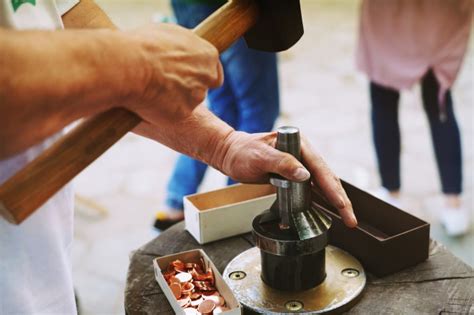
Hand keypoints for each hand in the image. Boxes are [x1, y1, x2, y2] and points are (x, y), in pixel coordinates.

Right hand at [123, 24, 222, 123]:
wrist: (128, 66)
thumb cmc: (143, 45)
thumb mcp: (169, 35)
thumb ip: (182, 47)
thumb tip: (181, 50)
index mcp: (208, 55)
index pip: (214, 71)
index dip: (198, 73)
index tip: (185, 74)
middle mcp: (207, 77)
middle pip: (202, 87)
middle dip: (188, 87)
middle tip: (167, 84)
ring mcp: (196, 97)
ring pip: (188, 102)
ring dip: (174, 99)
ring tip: (151, 90)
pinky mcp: (182, 114)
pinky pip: (174, 114)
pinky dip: (163, 111)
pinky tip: (147, 102)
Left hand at [217, 131, 357, 227]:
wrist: (230, 153)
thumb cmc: (242, 152)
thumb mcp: (260, 157)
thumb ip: (282, 163)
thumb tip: (305, 175)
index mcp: (299, 144)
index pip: (321, 168)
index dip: (332, 188)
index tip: (341, 204)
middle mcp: (303, 153)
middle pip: (327, 177)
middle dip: (340, 199)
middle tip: (350, 219)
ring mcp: (300, 163)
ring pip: (323, 183)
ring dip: (335, 200)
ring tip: (347, 218)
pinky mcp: (294, 173)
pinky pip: (312, 187)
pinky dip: (322, 199)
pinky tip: (329, 209)